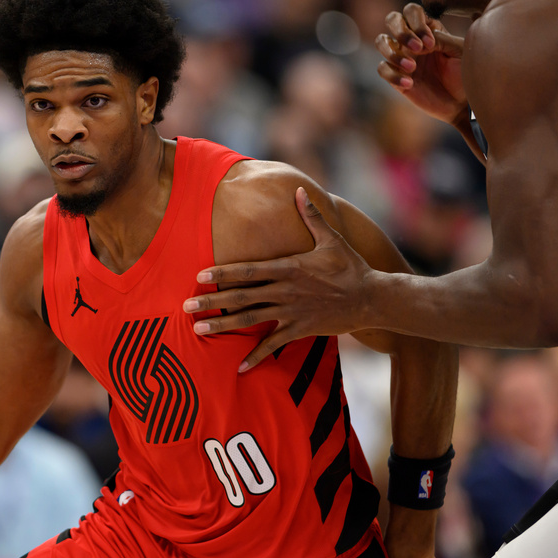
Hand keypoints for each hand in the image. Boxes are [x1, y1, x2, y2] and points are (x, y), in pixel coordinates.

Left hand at [183, 189, 374, 369]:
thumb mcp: (331, 238)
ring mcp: (291, 312)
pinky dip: (257, 356)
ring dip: (224, 325)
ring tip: (199, 329)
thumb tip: (300, 189)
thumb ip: (311, 215)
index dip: (223, 272)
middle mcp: (285, 290)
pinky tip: (239, 367)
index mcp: (288, 267)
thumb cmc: (350, 266)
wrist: (372, 298)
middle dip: (212, 301)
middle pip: (241, 296)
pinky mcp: (300, 330)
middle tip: (186, 306)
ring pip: (250, 320)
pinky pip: (274, 345)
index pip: (248, 269)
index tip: (200, 275)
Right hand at [376, 3, 466, 124]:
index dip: (417, 24)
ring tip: (412, 68)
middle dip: (401, 31)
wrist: (460, 103)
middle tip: (418, 49)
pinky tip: (409, 84)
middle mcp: (412, 40)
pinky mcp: (395, 77)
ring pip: (382, 42)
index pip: (412, 12)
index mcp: (429, 29)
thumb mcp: (460, 51)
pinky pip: (382, 69)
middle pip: (392, 19)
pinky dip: (392, 75)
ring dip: (393, 53)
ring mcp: (402, 58)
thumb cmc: (465, 74)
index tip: (431, 44)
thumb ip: (442, 39)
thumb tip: (422, 38)